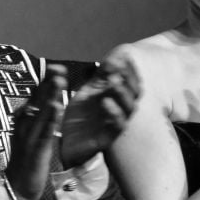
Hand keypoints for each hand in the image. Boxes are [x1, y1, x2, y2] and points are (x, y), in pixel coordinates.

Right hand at [6, 64, 65, 199]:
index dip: (45, 81)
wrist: (16, 186)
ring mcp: (29, 136)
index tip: (56, 67)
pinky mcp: (36, 148)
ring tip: (60, 80)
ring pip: (41, 111)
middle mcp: (24, 124)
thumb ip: (38, 118)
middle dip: (48, 83)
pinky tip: (58, 106)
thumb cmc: (25, 159)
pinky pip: (45, 130)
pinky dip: (51, 117)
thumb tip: (48, 101)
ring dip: (50, 95)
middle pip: (37, 99)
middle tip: (58, 67)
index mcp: (23, 120)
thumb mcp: (29, 134)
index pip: (35, 96)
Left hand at [60, 51, 141, 166]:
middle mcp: (119, 112)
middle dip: (127, 80)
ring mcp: (114, 126)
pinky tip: (105, 102)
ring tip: (113, 81)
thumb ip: (101, 77)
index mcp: (116, 99)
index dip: (130, 70)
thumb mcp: (89, 93)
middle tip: (116, 69)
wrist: (65, 145)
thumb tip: (118, 55)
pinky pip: (116, 128)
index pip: (132, 83)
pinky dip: (114, 114)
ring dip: (122, 93)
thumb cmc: (80, 119)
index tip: (124, 57)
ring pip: (128, 110)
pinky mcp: (106, 139)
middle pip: (134, 95)